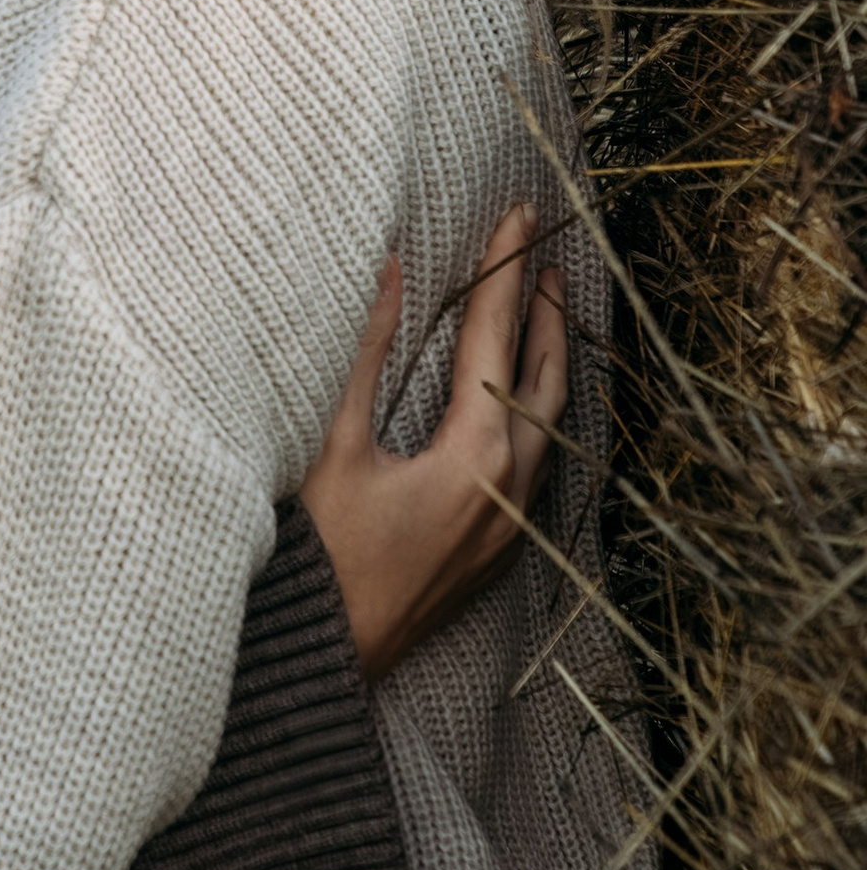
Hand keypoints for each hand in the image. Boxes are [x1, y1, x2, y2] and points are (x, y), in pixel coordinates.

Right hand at [299, 205, 568, 680]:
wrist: (325, 654)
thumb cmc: (319, 552)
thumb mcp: (333, 443)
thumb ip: (363, 353)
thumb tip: (389, 273)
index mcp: (475, 453)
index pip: (496, 336)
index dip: (504, 269)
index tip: (518, 216)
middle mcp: (509, 487)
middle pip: (543, 378)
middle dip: (545, 311)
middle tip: (544, 253)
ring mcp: (510, 523)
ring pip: (549, 422)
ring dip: (547, 360)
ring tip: (544, 309)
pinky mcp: (497, 546)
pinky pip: (538, 459)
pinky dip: (537, 409)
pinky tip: (521, 397)